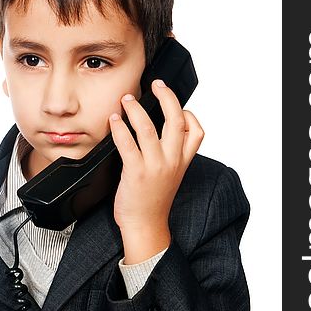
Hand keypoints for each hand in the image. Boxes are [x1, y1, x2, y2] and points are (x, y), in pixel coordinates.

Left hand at [109, 79, 204, 232]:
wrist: (145, 226)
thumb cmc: (153, 202)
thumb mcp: (170, 177)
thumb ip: (169, 156)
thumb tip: (156, 134)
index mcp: (182, 162)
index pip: (197, 131)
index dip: (189, 114)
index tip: (177, 106)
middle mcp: (172, 161)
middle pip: (176, 120)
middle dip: (167, 96)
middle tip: (156, 84)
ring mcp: (155, 166)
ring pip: (149, 128)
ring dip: (135, 109)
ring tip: (126, 99)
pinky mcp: (136, 172)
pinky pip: (128, 143)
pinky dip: (120, 128)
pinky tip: (114, 120)